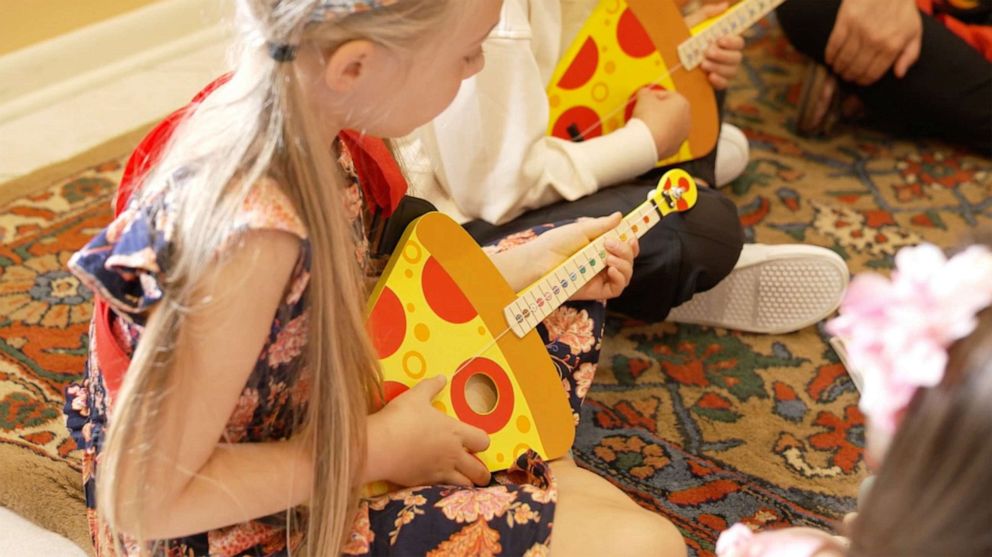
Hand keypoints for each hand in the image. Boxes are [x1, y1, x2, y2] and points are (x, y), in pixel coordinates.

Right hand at [369, 376, 490, 487]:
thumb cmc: (401, 418)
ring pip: (466, 485)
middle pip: (480, 470)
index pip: (483, 441)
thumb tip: (442, 376)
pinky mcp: (425, 484)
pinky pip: (443, 491)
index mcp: (455, 432)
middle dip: (482, 472)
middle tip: (478, 471)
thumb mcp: (415, 396)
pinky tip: (440, 485)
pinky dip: (446, 490)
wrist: (380, 446)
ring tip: (464, 481)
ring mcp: (440, 472)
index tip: (476, 441)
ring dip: (467, 483)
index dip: (482, 442)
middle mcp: (453, 455)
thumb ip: (430, 386)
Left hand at [527, 213, 638, 300]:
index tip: (631, 235)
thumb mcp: (581, 230)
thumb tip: (620, 216)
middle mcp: (601, 263)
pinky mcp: (596, 291)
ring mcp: (600, 277)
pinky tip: (611, 269)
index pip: (623, 247)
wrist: (539, 262)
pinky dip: (620, 278)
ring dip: (624, 264)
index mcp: (599, 247)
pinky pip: (617, 288)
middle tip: (610, 244)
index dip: (631, 242)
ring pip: (626, 274)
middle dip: (626, 251)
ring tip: (608, 257)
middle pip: (628, 260)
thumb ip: (602, 225)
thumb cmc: (555, 244)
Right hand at [631, 88, 690, 159]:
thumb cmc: (648, 119)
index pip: (667, 95)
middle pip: (669, 111)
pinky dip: (658, 137)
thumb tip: (644, 94)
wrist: (646, 144)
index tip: (643, 99)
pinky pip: (665, 139)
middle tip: (643, 111)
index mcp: (683, 103)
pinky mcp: (675, 148)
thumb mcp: (644, 96)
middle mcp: (686, 120)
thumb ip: (645, 92)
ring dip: (658, 124)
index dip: (652, 95)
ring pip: (668, 126)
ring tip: (645, 125)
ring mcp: (682, 135)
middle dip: (656, 110)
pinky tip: (647, 136)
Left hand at [683, 3, 742, 89]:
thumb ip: (707, 13)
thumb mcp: (692, 24)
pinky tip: (710, 76)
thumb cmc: (682, 39)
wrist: (668, 61)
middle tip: (707, 52)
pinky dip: (719, 80)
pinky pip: (725, 84)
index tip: (720, 40)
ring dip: (719, 67)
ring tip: (702, 64)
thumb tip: (725, 6)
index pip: (739, 42)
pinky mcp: (715, 83)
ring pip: (732, 70)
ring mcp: (721, 70)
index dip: (733, 42)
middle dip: (723, 55)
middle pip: (737, 57)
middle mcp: (726, 56)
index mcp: (724, 42)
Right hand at [826, 0, 922, 84]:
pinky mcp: (845, 21)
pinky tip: (831, 59)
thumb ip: (910, 54)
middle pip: (856, 69)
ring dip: (839, 68)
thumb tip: (899, 74)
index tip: (859, 81)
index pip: (872, 74)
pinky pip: (833, 46)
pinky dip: (830, 56)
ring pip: (843, 60)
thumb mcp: (914, 31)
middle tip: (847, 76)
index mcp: (893, 45)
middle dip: (850, 76)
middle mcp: (875, 41)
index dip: (863, 81)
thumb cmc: (901, 8)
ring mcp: (859, 31)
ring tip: (838, 69)